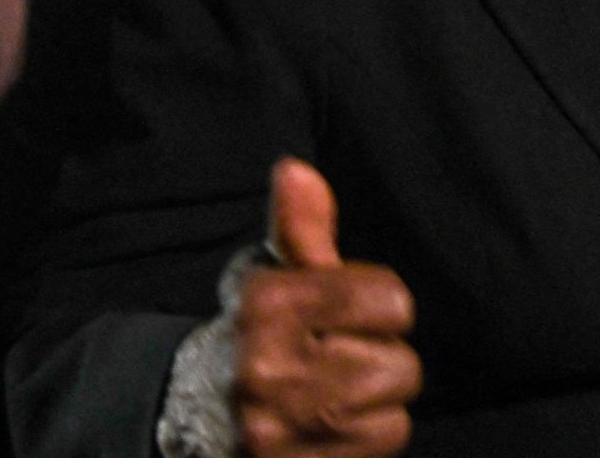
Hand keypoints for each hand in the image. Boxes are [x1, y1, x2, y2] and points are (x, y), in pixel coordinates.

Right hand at [233, 159, 420, 457]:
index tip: (348, 314)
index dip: (379, 307)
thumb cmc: (257, 336)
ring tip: (333, 395)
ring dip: (376, 406)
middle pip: (400, 366)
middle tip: (337, 360)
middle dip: (378, 361)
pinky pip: (380, 449)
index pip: (391, 302)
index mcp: (268, 307)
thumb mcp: (272, 277)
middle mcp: (269, 371)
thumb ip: (299, 229)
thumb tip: (297, 170)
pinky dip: (366, 440)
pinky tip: (332, 428)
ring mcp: (281, 430)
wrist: (198, 412)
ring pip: (395, 415)